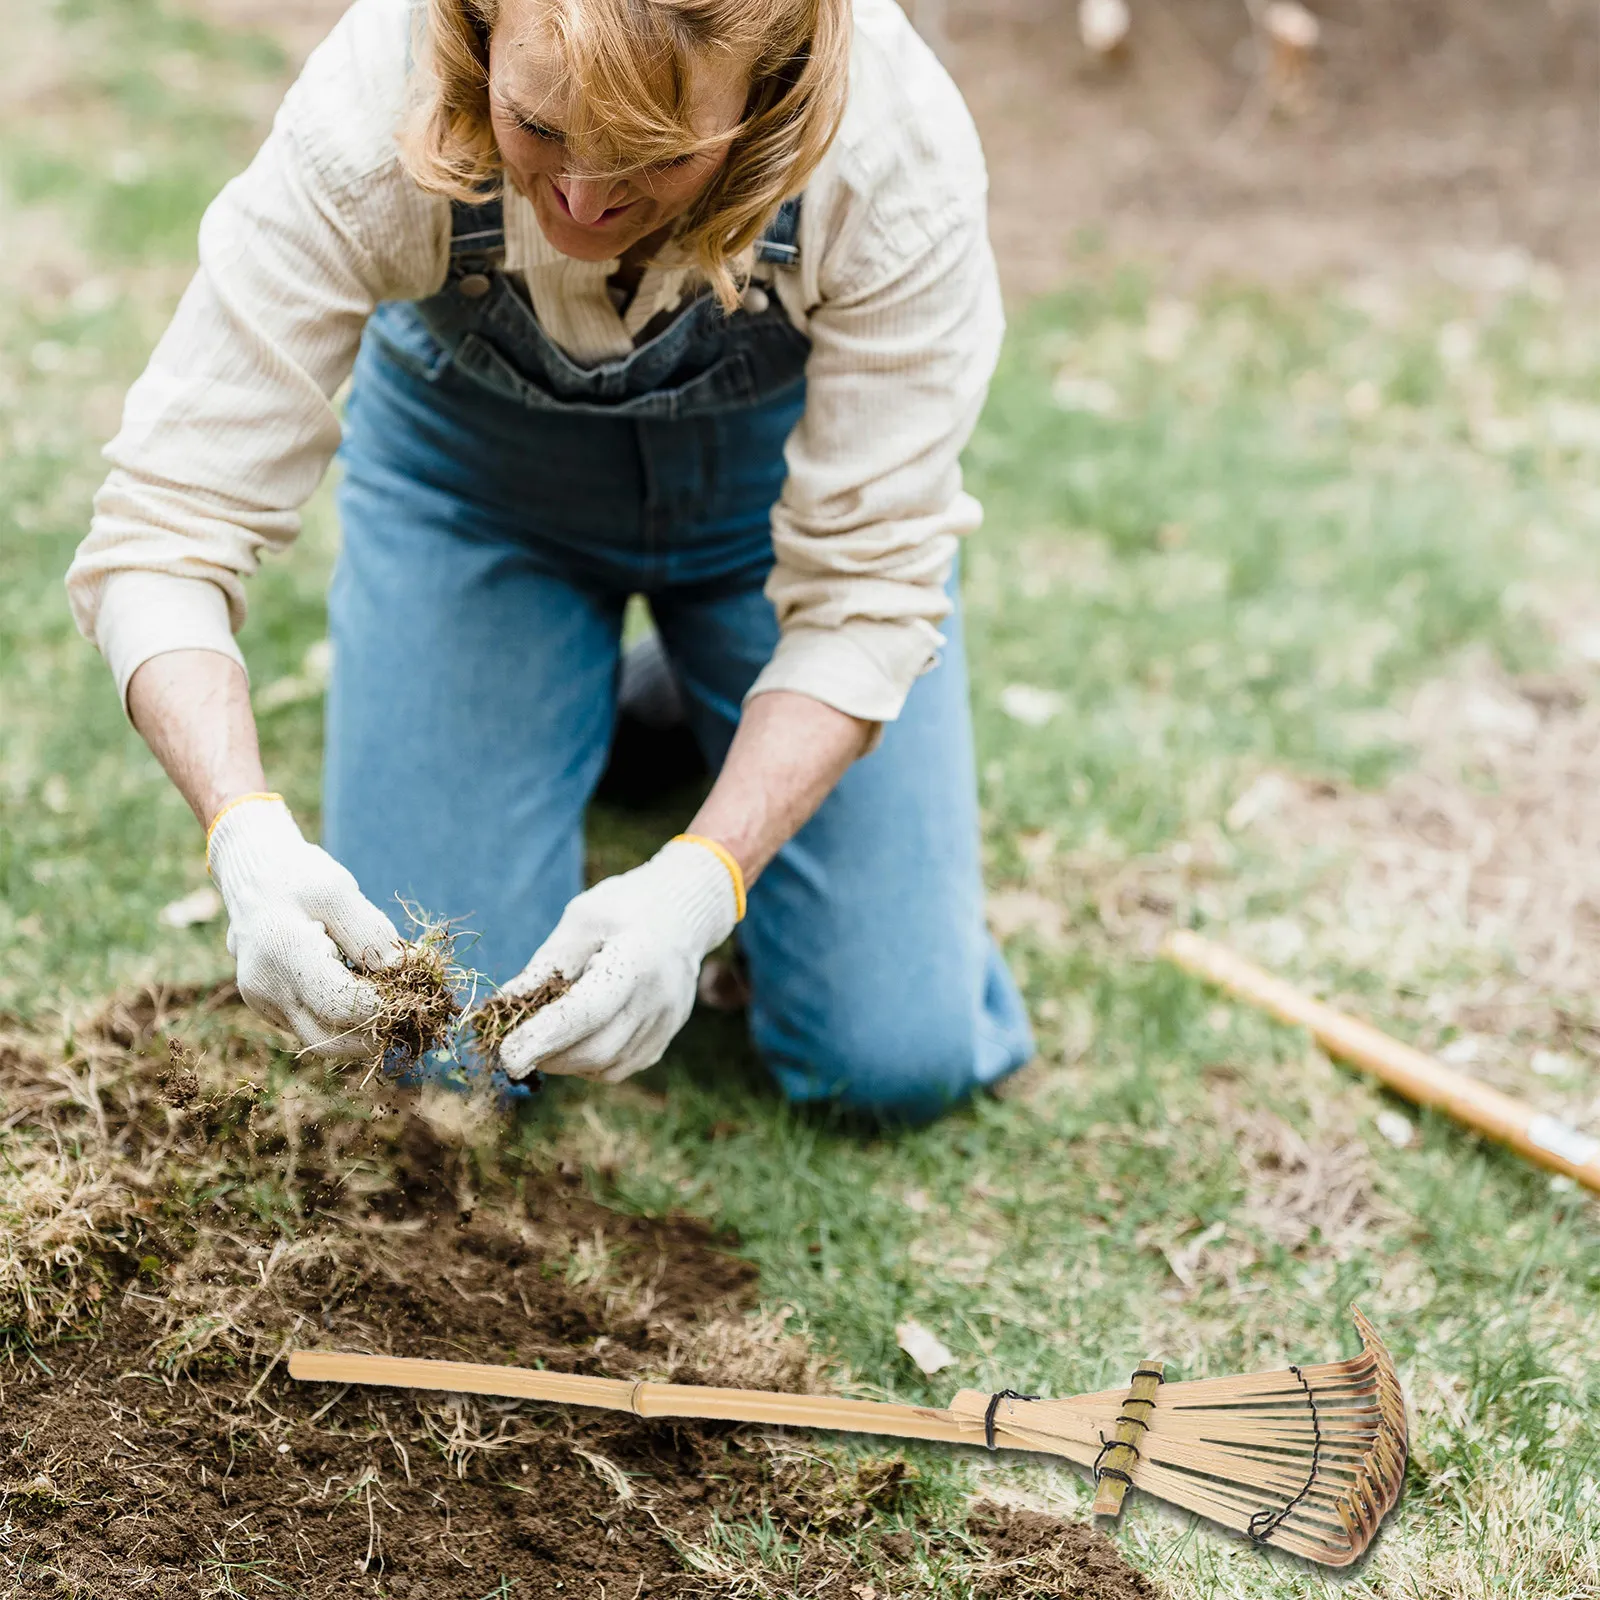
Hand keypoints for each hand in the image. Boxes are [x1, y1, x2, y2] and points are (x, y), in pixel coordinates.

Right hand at [207, 795, 401, 1058]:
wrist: (251, 877)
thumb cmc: (297, 877)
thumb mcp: (338, 890)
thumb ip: (371, 933)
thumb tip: (403, 972)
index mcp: (283, 954)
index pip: (341, 1005)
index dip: (383, 1007)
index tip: (414, 992)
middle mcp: (267, 988)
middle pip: (331, 1041)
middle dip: (376, 1034)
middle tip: (411, 1012)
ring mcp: (264, 1004)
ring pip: (322, 1041)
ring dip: (361, 1033)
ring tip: (394, 1004)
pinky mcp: (270, 1009)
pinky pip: (312, 1027)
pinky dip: (343, 1022)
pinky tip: (366, 994)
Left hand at [499, 838, 739, 1083]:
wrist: (681, 913)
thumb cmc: (625, 908)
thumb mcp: (581, 920)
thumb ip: (546, 965)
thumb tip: (502, 1007)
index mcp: (637, 959)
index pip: (587, 1012)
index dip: (544, 1037)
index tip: (506, 1056)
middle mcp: (659, 999)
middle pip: (596, 1050)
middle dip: (548, 1054)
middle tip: (515, 1043)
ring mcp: (666, 1024)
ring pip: (605, 1066)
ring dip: (565, 1059)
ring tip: (547, 1032)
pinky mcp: (663, 1040)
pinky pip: (618, 1067)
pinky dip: (588, 1061)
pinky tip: (578, 1035)